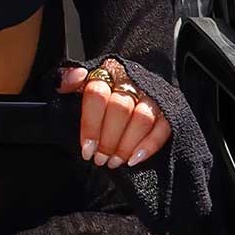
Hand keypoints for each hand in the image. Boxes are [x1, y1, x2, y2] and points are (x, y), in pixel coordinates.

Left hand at [56, 58, 171, 168]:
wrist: (125, 90)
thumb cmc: (97, 94)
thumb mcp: (77, 85)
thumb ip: (67, 79)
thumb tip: (77, 76)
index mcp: (107, 72)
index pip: (97, 94)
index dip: (91, 124)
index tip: (86, 148)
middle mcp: (131, 81)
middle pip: (120, 108)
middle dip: (108, 139)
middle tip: (100, 158)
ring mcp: (151, 95)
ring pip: (142, 118)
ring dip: (127, 145)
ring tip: (114, 161)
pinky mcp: (167, 110)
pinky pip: (163, 128)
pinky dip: (149, 146)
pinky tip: (134, 160)